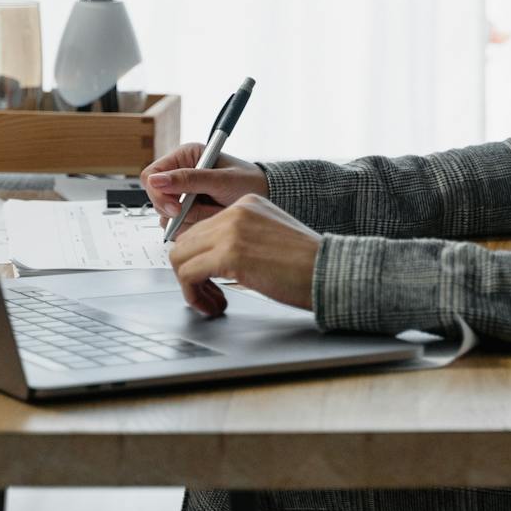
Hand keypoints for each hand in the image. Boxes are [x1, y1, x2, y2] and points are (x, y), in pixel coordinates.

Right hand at [141, 144, 267, 231]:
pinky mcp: (188, 213)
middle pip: (156, 200)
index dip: (159, 194)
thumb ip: (189, 179)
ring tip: (216, 211)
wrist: (267, 198)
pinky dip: (196, 227)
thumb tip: (155, 180)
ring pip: (167, 217)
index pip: (151, 175)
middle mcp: (180, 175)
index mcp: (185, 157)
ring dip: (192, 220)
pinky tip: (212, 219)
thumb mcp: (222, 180)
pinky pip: (179, 228)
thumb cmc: (250, 182)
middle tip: (204, 212)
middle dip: (179, 211)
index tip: (177, 208)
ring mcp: (183, 196)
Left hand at [168, 194, 321, 316]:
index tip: (210, 280)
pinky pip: (188, 275)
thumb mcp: (271, 236)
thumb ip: (243, 238)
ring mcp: (231, 231)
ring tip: (210, 302)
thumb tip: (214, 259)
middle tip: (207, 295)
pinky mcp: (229, 255)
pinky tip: (212, 305)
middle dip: (190, 273)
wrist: (330, 270)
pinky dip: (193, 295)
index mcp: (247, 204)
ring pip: (180, 257)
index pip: (202, 228)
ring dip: (190, 286)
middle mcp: (236, 212)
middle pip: (185, 241)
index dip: (200, 258)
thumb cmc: (309, 263)